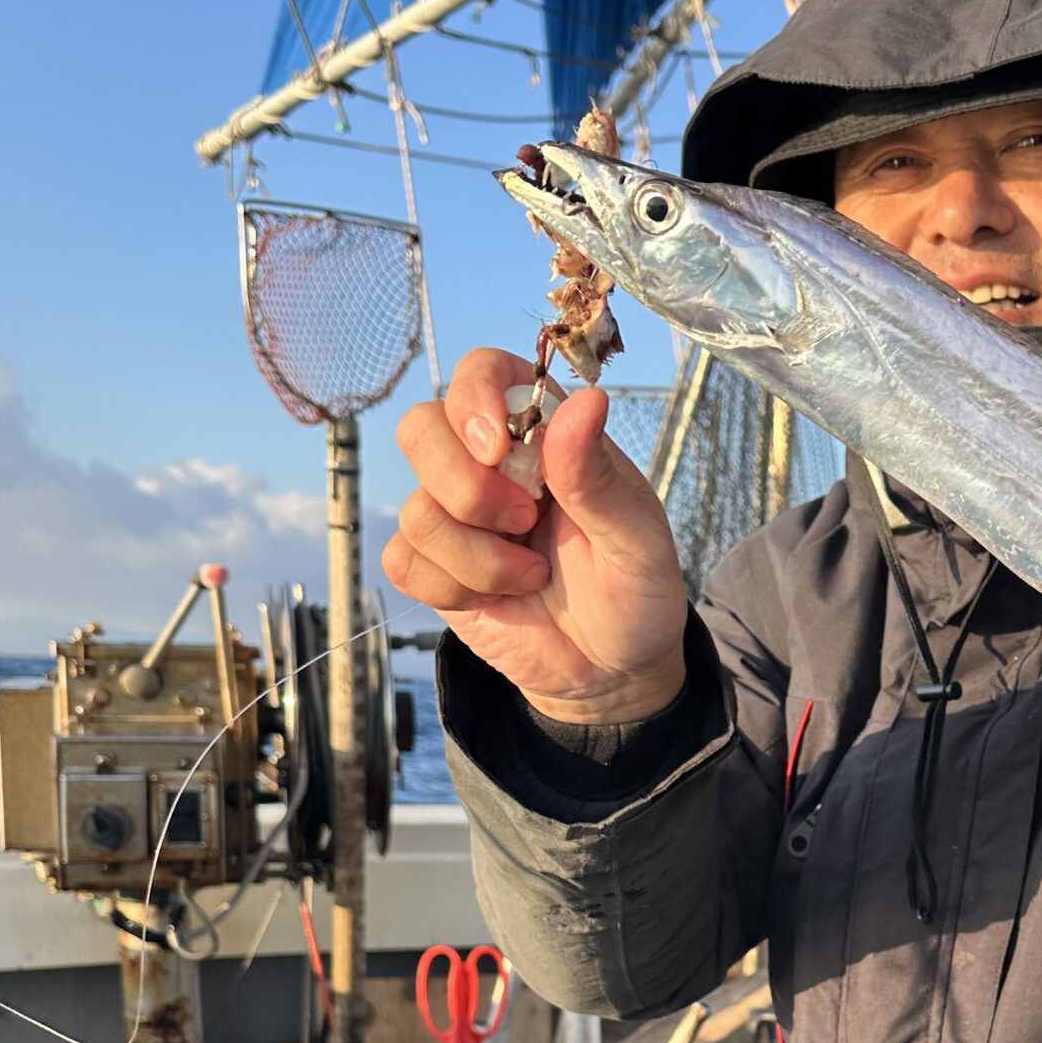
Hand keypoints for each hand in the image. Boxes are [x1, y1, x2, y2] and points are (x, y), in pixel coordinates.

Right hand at [383, 348, 689, 723]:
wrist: (613, 670)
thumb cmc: (635, 592)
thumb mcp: (637, 539)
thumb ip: (599, 477)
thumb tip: (587, 400)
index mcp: (543, 433)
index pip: (481, 373)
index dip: (474, 397)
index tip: (497, 448)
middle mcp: (489, 464)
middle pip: (421, 429)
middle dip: (465, 485)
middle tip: (527, 521)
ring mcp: (455, 516)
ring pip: (415, 509)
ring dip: (477, 555)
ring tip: (532, 576)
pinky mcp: (434, 567)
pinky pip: (404, 561)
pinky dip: (453, 586)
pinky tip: (498, 597)